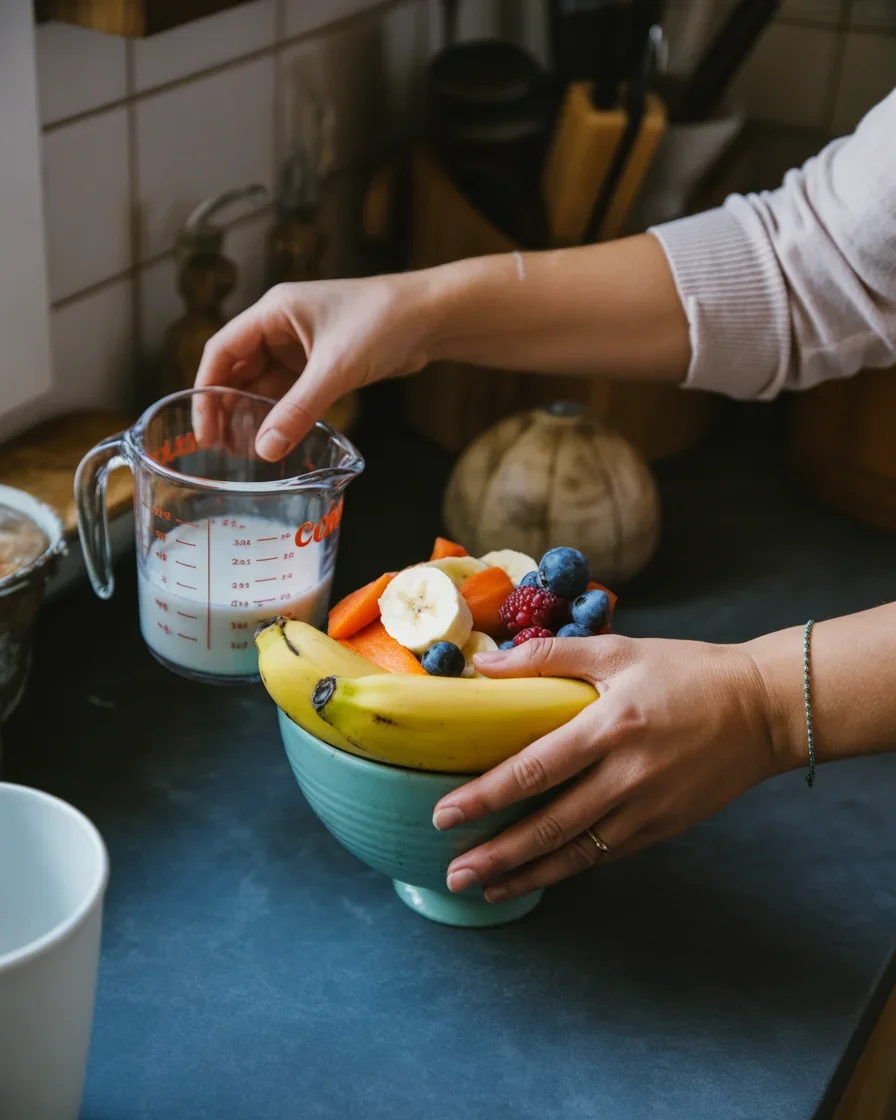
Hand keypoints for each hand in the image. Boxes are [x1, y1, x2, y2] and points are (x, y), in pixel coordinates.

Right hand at [194, 274, 431, 459]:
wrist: (431, 317)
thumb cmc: (383, 322)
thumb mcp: (335, 369)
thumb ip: (298, 410)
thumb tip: (265, 448)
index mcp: (273, 312)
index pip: (221, 350)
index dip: (206, 390)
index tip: (204, 428)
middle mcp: (281, 326)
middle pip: (238, 369)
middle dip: (227, 407)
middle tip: (220, 448)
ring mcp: (302, 345)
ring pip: (264, 384)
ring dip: (254, 414)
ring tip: (244, 451)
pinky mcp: (323, 363)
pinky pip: (291, 392)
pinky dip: (282, 414)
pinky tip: (277, 439)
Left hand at [433, 635, 781, 902]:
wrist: (763, 709)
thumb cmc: (687, 672)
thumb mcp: (620, 651)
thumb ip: (551, 656)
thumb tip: (487, 664)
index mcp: (610, 727)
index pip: (534, 769)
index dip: (486, 796)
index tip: (444, 815)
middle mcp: (627, 776)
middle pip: (549, 826)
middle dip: (497, 855)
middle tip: (454, 874)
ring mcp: (648, 808)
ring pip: (578, 853)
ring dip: (528, 874)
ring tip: (486, 890)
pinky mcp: (665, 827)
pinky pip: (608, 854)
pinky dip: (571, 868)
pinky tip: (541, 875)